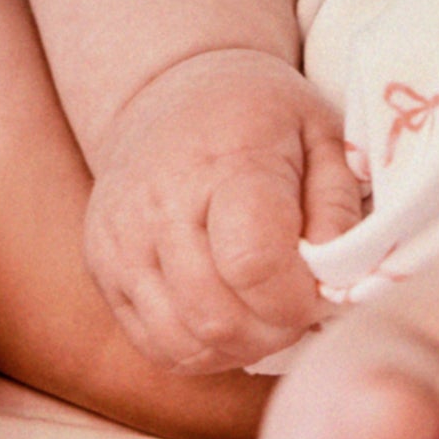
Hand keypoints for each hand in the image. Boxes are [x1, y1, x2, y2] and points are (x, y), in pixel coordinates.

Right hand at [82, 47, 366, 373]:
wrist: (168, 92)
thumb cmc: (258, 117)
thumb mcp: (320, 133)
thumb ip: (338, 205)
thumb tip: (337, 279)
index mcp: (226, 162)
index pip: (255, 265)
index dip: (298, 298)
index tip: (317, 284)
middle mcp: (160, 202)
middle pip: (219, 317)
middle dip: (273, 330)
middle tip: (293, 302)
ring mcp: (120, 236)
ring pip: (184, 342)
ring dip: (237, 345)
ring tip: (261, 308)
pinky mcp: (100, 263)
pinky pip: (154, 344)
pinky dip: (199, 347)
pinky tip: (224, 310)